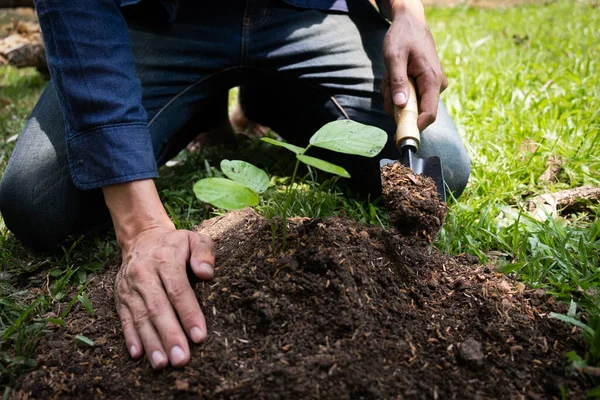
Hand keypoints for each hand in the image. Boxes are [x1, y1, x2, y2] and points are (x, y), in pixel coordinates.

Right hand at [113, 225, 214, 368]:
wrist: (141, 239)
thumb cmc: (175, 245)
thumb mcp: (193, 239)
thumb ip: (203, 252)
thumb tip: (206, 273)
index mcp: (165, 260)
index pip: (177, 290)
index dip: (188, 313)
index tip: (199, 336)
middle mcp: (144, 275)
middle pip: (157, 308)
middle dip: (170, 335)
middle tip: (182, 358)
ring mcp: (130, 288)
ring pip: (140, 318)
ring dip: (151, 343)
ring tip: (162, 364)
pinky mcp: (120, 298)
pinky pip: (124, 320)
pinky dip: (130, 338)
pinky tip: (138, 355)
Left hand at [380, 1, 447, 130]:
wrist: (410, 23)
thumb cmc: (403, 37)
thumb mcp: (394, 57)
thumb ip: (398, 81)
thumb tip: (400, 105)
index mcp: (432, 80)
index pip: (429, 114)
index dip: (415, 126)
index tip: (400, 134)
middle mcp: (436, 86)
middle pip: (414, 111)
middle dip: (395, 103)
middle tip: (388, 83)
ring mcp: (431, 86)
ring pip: (408, 104)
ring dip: (394, 93)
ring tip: (391, 74)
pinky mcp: (425, 86)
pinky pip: (408, 97)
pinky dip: (396, 89)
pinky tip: (394, 74)